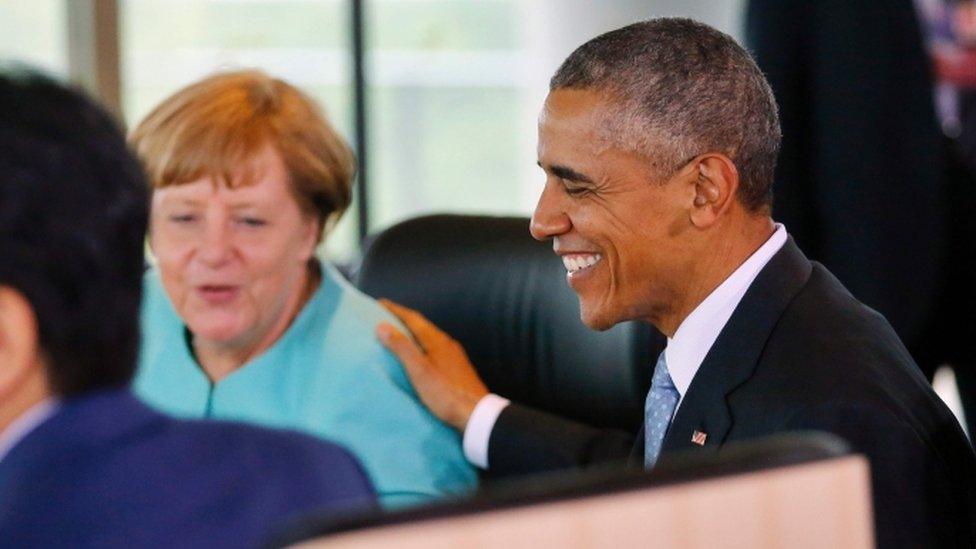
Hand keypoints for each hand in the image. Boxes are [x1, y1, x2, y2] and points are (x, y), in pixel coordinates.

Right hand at [376, 299, 488, 430]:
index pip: (413, 318)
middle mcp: (447, 343)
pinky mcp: (458, 368)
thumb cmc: (446, 394)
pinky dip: (422, 346)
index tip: (379, 302)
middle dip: (403, 319)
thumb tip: (382, 325)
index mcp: (436, 340)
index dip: (395, 310)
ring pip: (429, 337)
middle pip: (422, 325)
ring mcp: (454, 355)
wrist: (477, 413)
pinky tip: (420, 356)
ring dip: (413, 333)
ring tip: (399, 335)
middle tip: (386, 316)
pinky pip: (435, 349)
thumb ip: (401, 347)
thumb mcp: (419, 371)